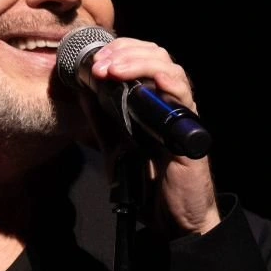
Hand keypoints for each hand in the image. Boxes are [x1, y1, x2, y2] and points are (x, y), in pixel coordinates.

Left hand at [80, 37, 221, 236]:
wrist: (171, 219)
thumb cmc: (148, 185)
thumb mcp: (115, 145)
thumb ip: (101, 118)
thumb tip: (81, 88)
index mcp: (151, 101)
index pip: (139, 58)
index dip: (117, 51)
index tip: (91, 60)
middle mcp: (168, 101)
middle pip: (154, 54)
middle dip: (122, 51)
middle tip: (97, 63)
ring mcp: (181, 112)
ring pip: (168, 66)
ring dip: (136, 61)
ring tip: (110, 69)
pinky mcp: (189, 128)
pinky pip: (182, 93)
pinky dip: (162, 79)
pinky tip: (141, 79)